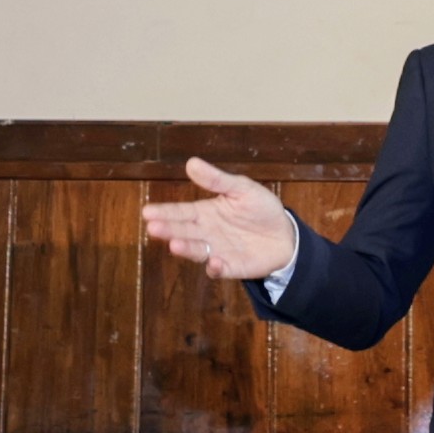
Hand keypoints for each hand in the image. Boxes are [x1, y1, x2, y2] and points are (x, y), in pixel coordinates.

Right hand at [141, 157, 300, 285]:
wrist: (285, 235)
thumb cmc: (261, 209)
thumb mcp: (241, 189)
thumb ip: (217, 180)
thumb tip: (191, 163)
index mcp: (206, 213)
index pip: (181, 212)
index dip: (164, 212)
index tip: (147, 212)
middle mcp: (206, 233)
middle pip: (184, 231)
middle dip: (168, 230)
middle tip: (153, 228)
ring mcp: (217, 251)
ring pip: (197, 250)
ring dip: (186, 248)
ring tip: (174, 244)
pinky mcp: (232, 267)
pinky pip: (220, 269)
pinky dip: (216, 267)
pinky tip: (214, 261)